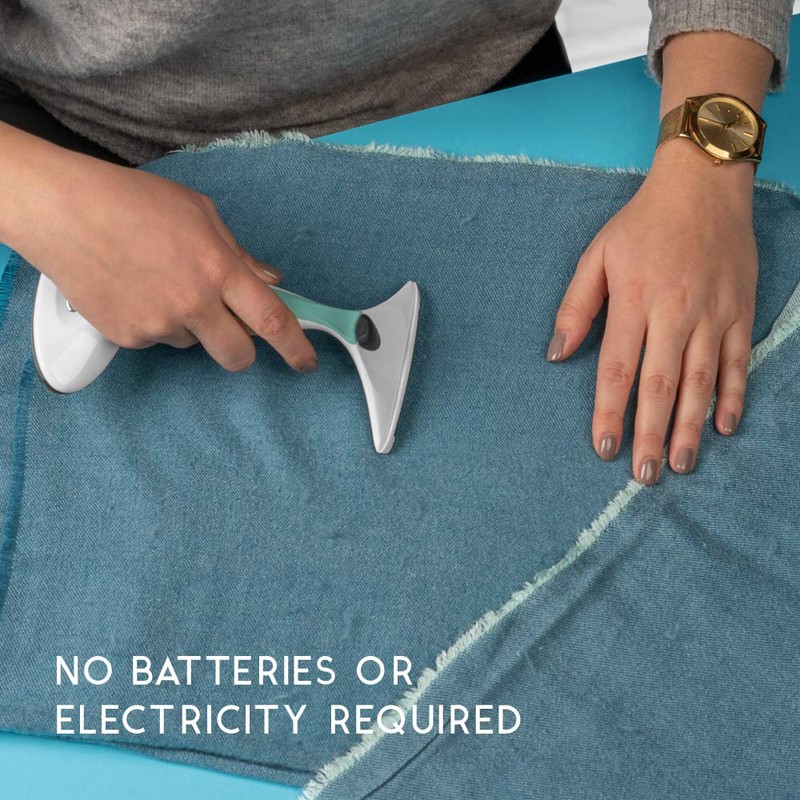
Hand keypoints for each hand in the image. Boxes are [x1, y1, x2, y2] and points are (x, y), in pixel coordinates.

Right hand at [1, 126, 317, 373]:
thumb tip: (271, 281)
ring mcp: (158, 323)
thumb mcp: (200, 213)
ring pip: (194, 344)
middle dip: (242, 351)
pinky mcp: (128, 337)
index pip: (271, 319)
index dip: (295, 347)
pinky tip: (137, 290)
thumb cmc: (130, 201)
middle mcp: (192, 302)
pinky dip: (155, 323)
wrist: (62, 210)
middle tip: (231, 332)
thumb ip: (239, 254)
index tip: (305, 362)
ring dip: (191, 326)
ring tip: (160, 283)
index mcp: (217, 267)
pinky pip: (158, 341)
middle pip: (237, 355)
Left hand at [547, 141, 757, 483]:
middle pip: (660, 384)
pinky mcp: (740, 311)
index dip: (609, 412)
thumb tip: (556, 355)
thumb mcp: (595, 255)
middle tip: (644, 474)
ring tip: (681, 463)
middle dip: (651, 433)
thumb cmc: (642, 224)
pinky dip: (734, 395)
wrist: (703, 186)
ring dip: (690, 426)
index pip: (617, 368)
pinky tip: (724, 426)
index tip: (603, 448)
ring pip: (701, 380)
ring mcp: (713, 313)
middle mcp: (674, 312)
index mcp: (633, 300)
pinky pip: (739, 361)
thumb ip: (575, 307)